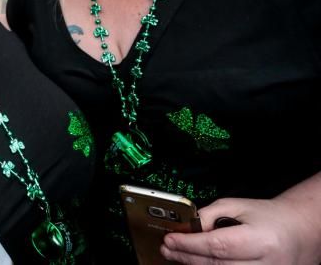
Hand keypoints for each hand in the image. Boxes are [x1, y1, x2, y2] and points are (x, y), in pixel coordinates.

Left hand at [161, 196, 320, 263]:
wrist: (298, 232)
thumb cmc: (269, 217)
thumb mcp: (237, 206)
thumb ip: (210, 215)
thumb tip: (187, 227)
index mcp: (261, 240)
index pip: (219, 246)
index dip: (190, 244)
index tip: (170, 239)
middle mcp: (265, 263)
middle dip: (187, 257)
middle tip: (167, 248)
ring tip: (176, 255)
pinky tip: (195, 262)